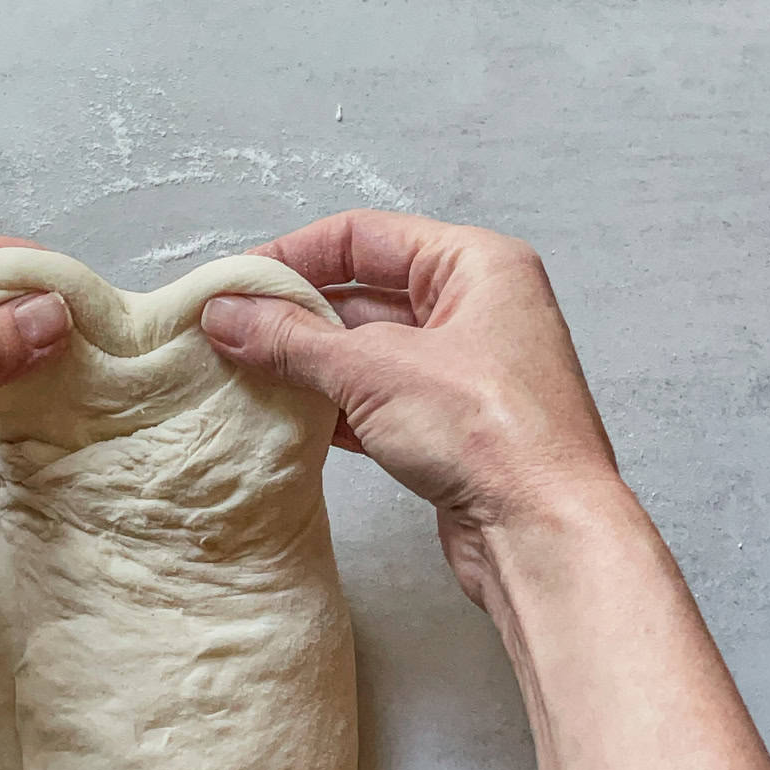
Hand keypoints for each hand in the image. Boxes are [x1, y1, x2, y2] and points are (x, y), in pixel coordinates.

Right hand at [200, 209, 621, 605]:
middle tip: (227, 335)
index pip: (364, 237)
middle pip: (364, 294)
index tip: (234, 285)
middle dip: (294, 316)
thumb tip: (225, 316)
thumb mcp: (375, 371)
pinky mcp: (453, 428)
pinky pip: (379, 401)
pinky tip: (286, 418)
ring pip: (368, 353)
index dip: (292, 257)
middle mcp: (477, 309)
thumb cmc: (491, 433)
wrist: (544, 532)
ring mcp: (467, 372)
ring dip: (308, 366)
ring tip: (243, 375)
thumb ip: (292, 340)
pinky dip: (333, 407)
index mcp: (476, 264)